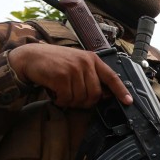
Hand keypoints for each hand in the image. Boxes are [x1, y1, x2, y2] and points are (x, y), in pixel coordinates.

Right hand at [8, 43, 131, 107]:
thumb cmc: (55, 62)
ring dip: (71, 102)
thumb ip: (91, 75)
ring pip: (81, 98)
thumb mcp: (77, 63)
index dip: (121, 91)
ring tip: (62, 93)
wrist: (31, 57)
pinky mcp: (61, 76)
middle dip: (85, 102)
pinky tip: (55, 94)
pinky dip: (61, 101)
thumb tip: (105, 95)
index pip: (112, 77)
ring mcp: (74, 69)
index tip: (128, 101)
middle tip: (73, 99)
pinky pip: (67, 99)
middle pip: (95, 94)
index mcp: (92, 59)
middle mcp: (85, 63)